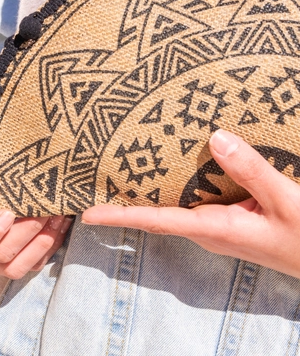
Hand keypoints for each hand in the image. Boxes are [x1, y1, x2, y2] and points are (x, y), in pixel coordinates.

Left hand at [82, 129, 299, 278]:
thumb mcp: (285, 201)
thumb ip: (251, 171)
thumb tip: (216, 138)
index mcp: (215, 229)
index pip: (157, 221)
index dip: (120, 217)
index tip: (88, 214)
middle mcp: (208, 230)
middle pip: (156, 215)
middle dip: (125, 204)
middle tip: (97, 185)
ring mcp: (218, 227)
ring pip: (173, 208)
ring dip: (147, 195)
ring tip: (122, 173)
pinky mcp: (229, 220)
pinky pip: (192, 202)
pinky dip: (174, 189)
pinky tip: (174, 171)